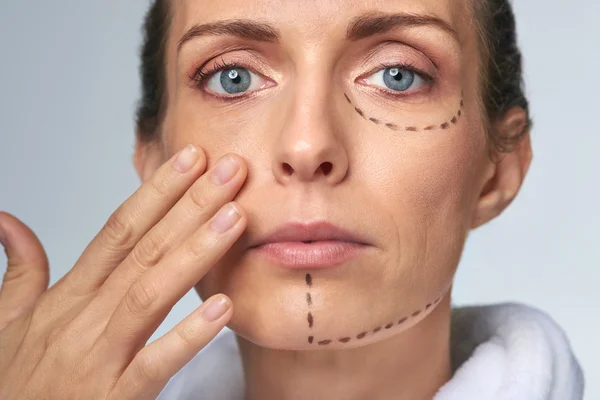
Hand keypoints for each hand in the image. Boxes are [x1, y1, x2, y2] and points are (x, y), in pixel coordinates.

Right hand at [0, 144, 247, 398]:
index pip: (119, 230)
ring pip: (151, 293)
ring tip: (235, 218)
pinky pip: (155, 362)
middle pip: (145, 250)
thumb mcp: (8, 321)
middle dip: (190, 205)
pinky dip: (188, 335)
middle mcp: (85, 318)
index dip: (158, 192)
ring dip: (195, 252)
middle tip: (231, 170)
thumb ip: (21, 269)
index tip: (192, 159)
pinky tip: (222, 306)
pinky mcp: (114, 398)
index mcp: (69, 296)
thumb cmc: (13, 384)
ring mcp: (100, 357)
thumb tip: (9, 220)